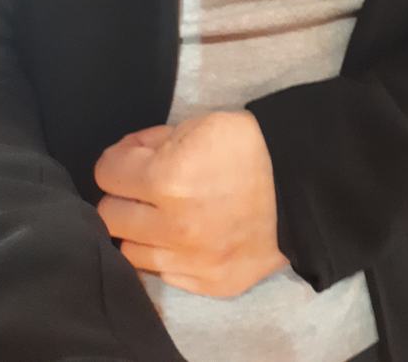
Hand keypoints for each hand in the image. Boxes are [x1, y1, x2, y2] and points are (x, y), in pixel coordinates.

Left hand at [94, 111, 287, 297]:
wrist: (301, 186)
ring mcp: (191, 261)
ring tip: (161, 214)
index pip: (106, 173)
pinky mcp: (209, 283)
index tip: (131, 158)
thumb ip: (151, 143)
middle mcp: (173, 227)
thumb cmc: (247, 147)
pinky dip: (164, 253)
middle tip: (144, 186)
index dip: (118, 159)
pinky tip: (181, 236)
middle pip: (110, 215)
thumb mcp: (196, 125)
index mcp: (167, 179)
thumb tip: (127, 157)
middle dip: (123, 195)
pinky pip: (162, 272)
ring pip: (129, 250)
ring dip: (138, 229)